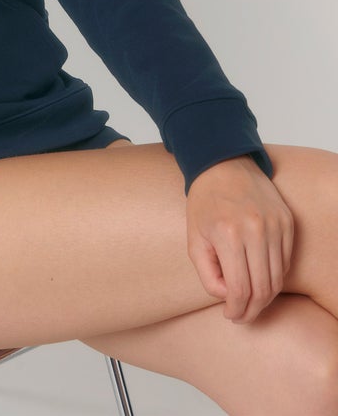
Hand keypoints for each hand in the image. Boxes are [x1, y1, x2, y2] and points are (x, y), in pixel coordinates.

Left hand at [186, 155, 293, 323]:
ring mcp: (275, 225)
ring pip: (278, 278)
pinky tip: (260, 277)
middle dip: (252, 310)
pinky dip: (275, 276)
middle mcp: (255, 230)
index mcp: (228, 235)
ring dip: (265, 297)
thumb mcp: (194, 238)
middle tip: (241, 315)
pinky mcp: (287, 222)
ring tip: (251, 301)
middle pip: (263, 288)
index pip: (239, 289)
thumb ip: (207, 273)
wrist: (223, 165)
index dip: (236, 309)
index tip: (230, 315)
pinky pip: (286, 261)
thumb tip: (227, 297)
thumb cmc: (205, 202)